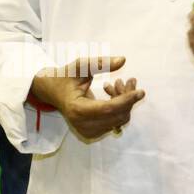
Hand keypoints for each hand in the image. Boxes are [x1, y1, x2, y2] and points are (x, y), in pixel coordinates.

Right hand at [30, 55, 145, 140]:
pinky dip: (118, 108)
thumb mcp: (80, 66)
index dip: (126, 100)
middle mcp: (83, 124)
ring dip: (123, 102)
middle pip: (116, 115)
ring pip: (118, 120)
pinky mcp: (93, 133)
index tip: (141, 91)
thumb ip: (100, 63)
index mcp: (77, 109)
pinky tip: (110, 93)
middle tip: (128, 80)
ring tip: (115, 84)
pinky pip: (115, 122)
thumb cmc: (66, 76)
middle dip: (127, 98)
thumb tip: (122, 60)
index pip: (108, 108)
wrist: (53, 91)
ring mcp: (88, 132)